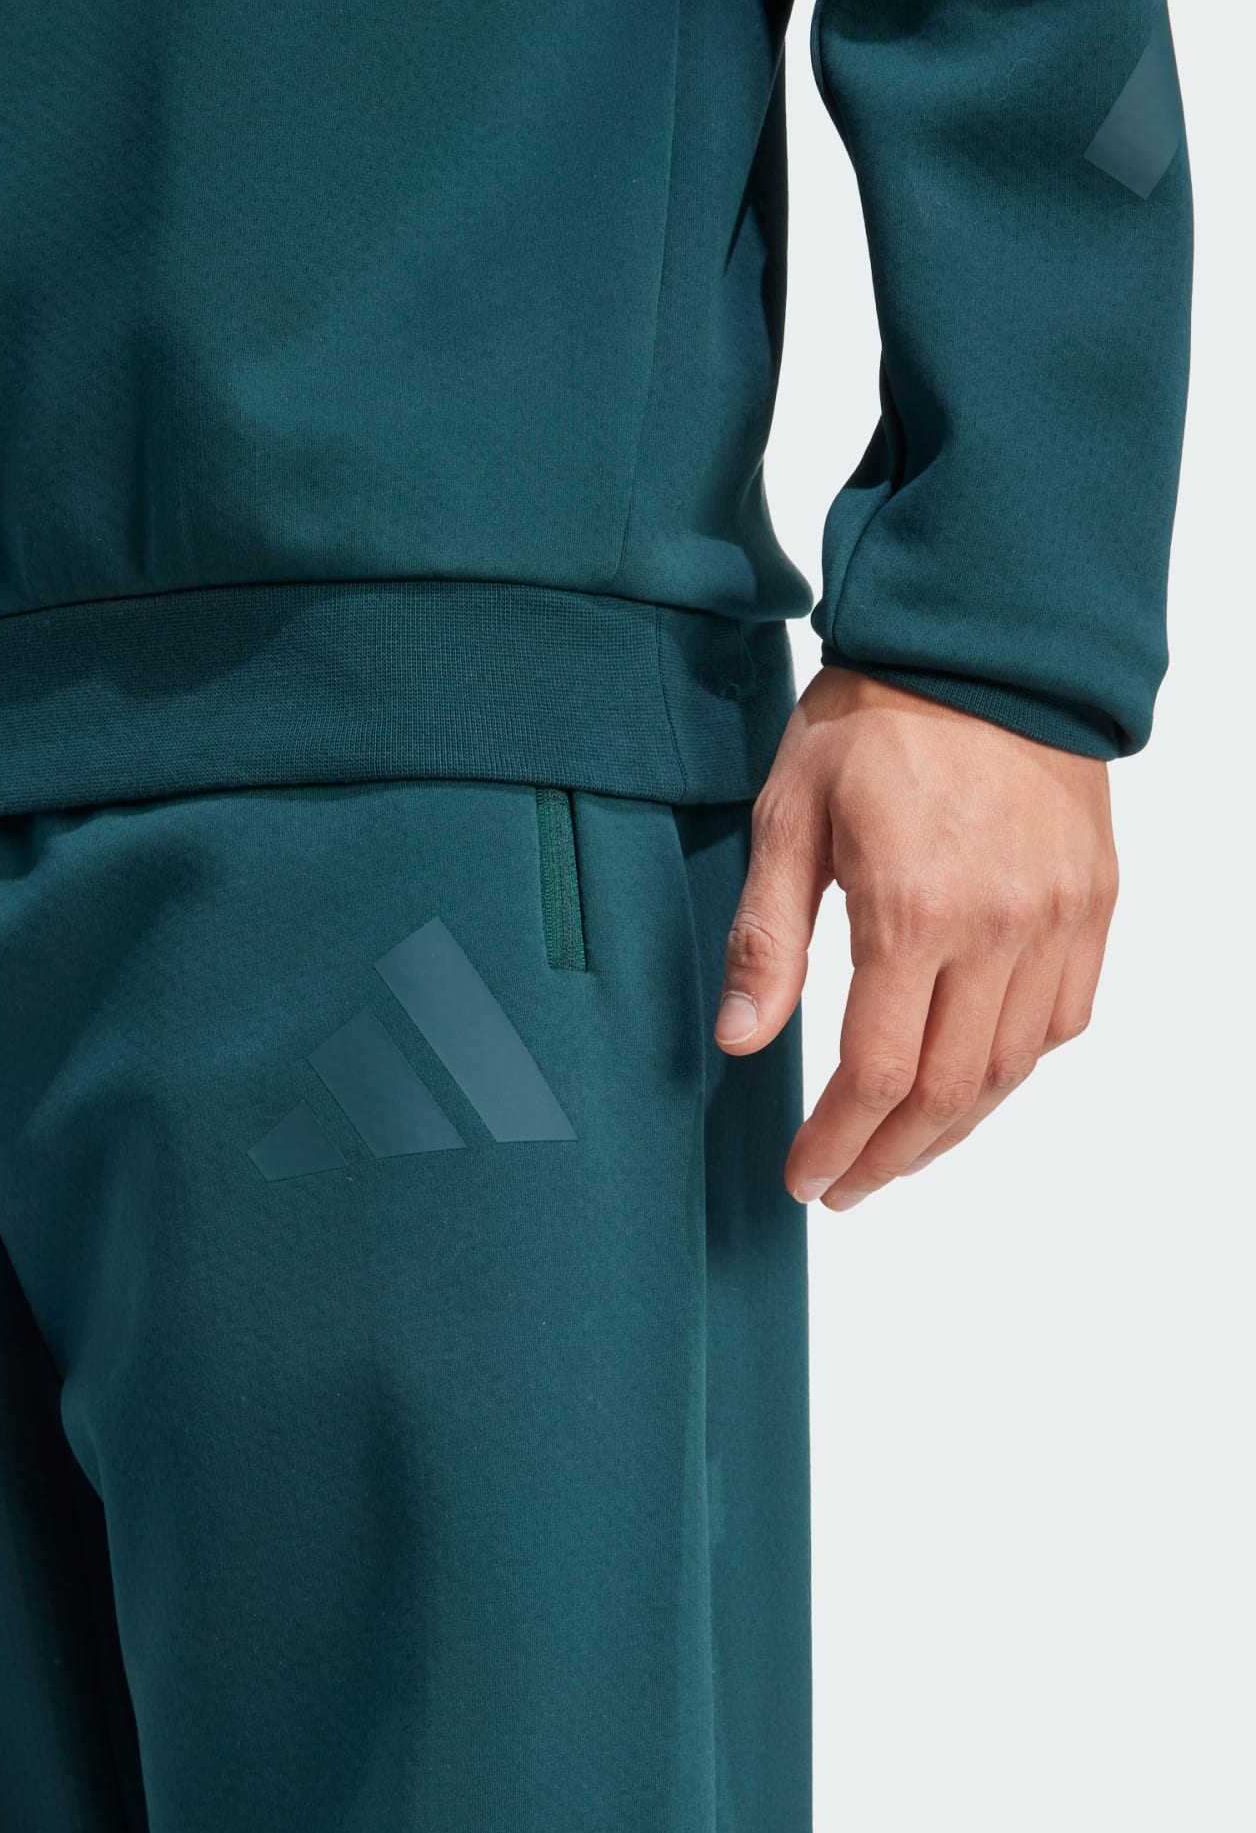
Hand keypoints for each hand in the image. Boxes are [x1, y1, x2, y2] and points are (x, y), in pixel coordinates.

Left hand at [716, 669, 1118, 1211]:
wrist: (986, 644)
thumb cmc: (871, 721)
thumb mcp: (788, 817)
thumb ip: (765, 938)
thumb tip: (738, 1040)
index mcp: (913, 910)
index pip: (876, 1072)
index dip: (837, 1141)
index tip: (805, 1179)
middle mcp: (1000, 927)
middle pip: (949, 1090)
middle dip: (890, 1156)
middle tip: (843, 1189)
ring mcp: (1059, 918)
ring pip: (1013, 1068)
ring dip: (953, 1129)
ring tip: (896, 1155)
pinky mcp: (1095, 902)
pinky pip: (1065, 1019)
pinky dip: (1015, 1069)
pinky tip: (969, 1085)